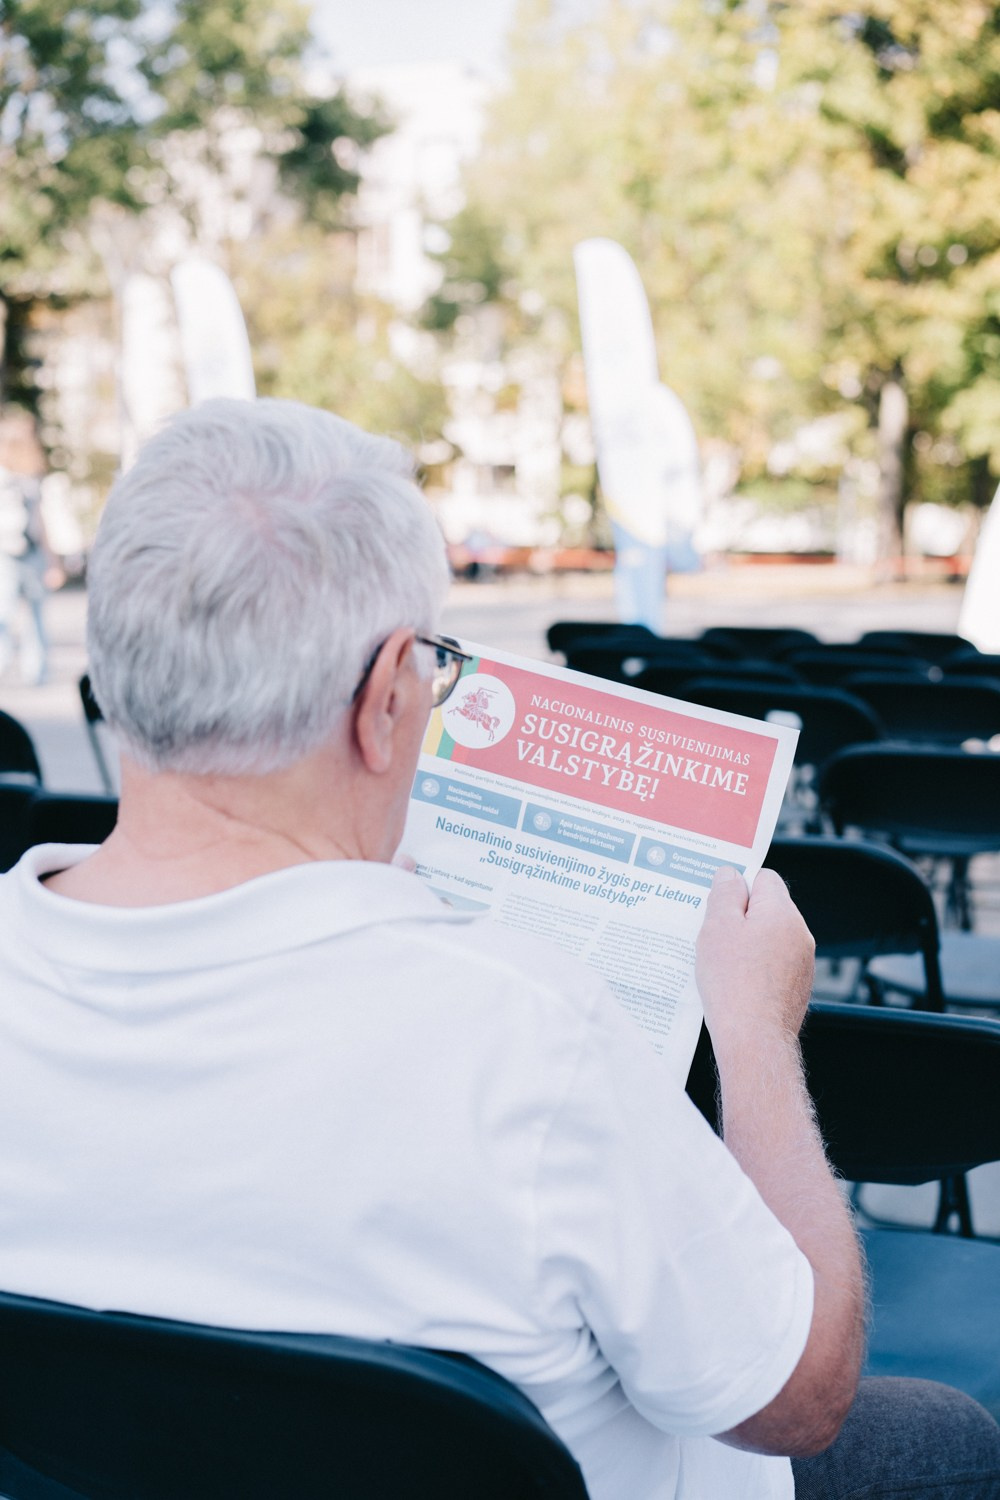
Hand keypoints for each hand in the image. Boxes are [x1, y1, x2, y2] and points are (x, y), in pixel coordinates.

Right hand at [696, 865, 814, 1051]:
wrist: (754, 1039)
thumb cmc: (734, 984)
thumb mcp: (717, 928)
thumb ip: (725, 893)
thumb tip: (730, 874)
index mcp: (782, 912)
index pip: (764, 877)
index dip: (739, 886)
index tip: (719, 901)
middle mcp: (799, 933)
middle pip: (767, 908)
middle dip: (741, 916)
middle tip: (713, 934)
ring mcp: (802, 962)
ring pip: (770, 937)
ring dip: (748, 943)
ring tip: (722, 962)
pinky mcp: (798, 985)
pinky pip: (774, 963)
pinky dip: (756, 966)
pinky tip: (735, 982)